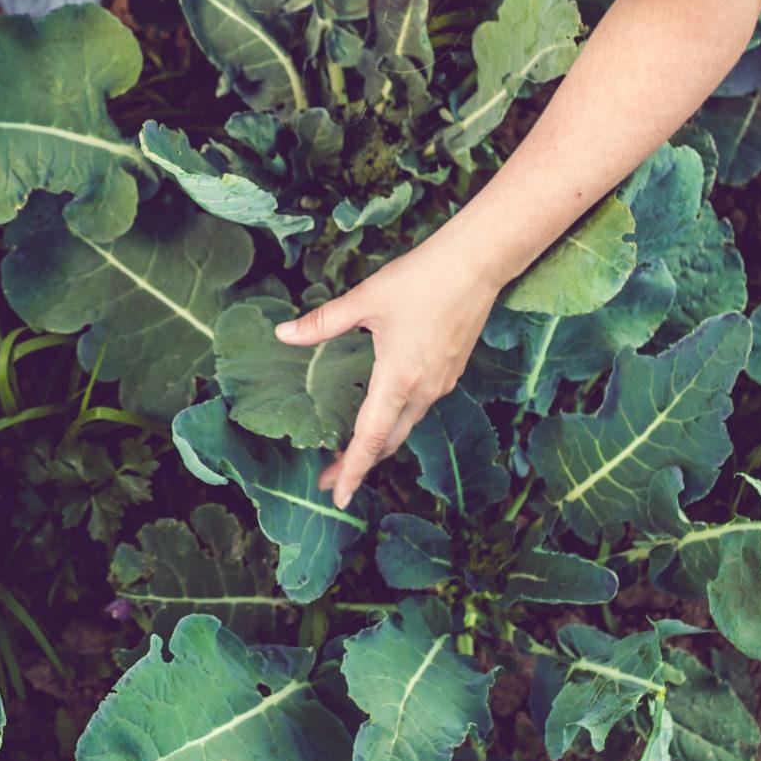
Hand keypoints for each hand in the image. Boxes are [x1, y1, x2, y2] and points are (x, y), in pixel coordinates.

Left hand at [272, 233, 504, 509]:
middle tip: (330, 479)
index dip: (352, 470)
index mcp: (398, 379)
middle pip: (388, 441)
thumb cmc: (422, 279)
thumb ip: (323, 323)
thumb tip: (283, 334)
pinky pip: (419, 408)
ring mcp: (441, 383)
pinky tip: (382, 413)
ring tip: (351, 452)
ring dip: (378, 443)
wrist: (478, 263)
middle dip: (359, 464)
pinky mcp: (450, 371)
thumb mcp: (366, 299)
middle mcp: (423, 390)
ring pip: (405, 426)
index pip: (370, 439)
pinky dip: (396, 422)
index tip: (337, 496)